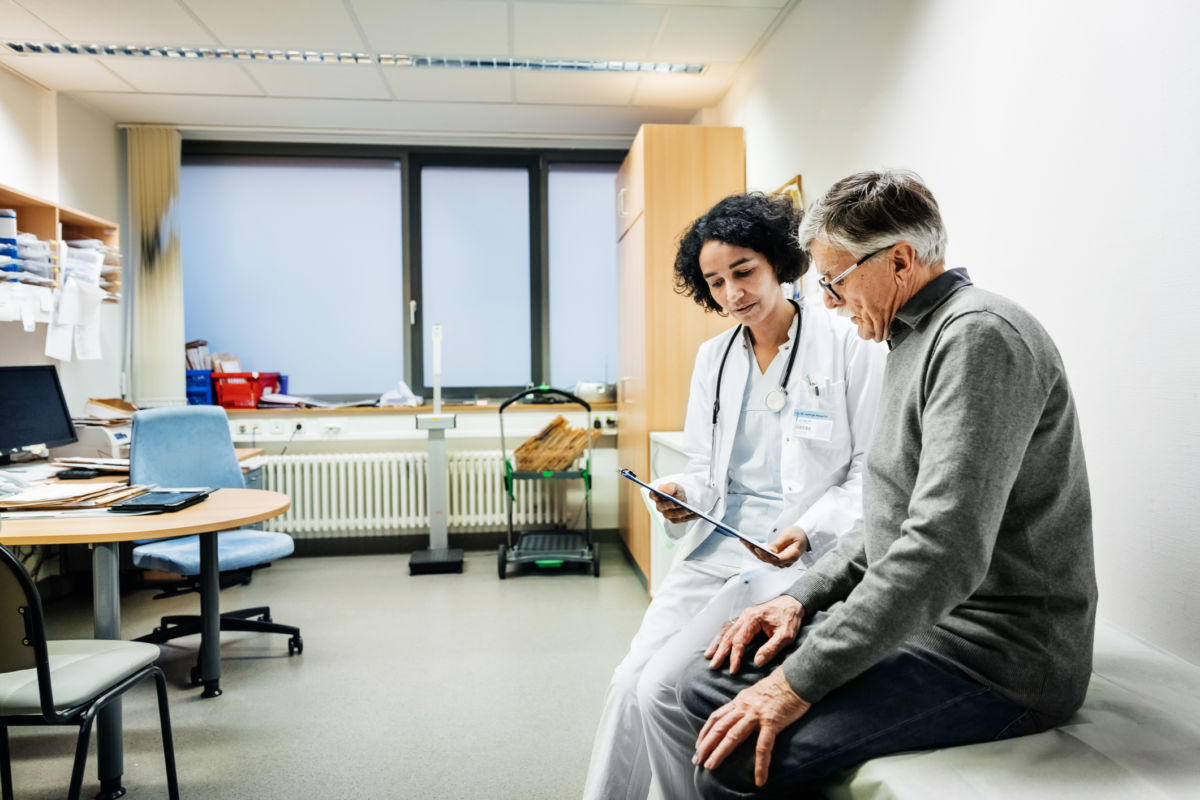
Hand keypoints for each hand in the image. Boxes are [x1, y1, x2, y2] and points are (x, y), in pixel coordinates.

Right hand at [652, 482, 697, 523]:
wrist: (683, 498)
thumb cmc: (676, 491)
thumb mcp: (674, 486)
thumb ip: (669, 487)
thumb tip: (663, 490)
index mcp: (657, 496)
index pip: (652, 495)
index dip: (655, 494)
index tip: (659, 492)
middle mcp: (660, 507)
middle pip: (663, 507)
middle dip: (670, 505)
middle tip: (678, 503)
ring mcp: (667, 514)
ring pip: (673, 515)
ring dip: (681, 512)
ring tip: (690, 510)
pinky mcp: (675, 520)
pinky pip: (682, 519)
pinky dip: (690, 517)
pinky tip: (696, 515)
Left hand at [693, 668, 811, 786]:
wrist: (796, 677)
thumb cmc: (780, 685)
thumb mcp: (755, 692)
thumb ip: (745, 703)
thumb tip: (738, 713)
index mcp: (740, 701)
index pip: (716, 717)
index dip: (705, 732)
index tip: (698, 745)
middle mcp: (744, 707)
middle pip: (719, 728)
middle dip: (706, 745)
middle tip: (697, 760)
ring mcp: (757, 715)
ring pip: (733, 736)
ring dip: (720, 752)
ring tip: (711, 766)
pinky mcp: (772, 722)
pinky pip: (763, 746)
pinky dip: (761, 765)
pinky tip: (760, 779)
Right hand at [705, 595, 803, 672]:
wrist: (793, 602)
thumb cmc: (790, 618)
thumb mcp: (786, 635)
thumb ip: (771, 648)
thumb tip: (757, 662)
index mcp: (753, 619)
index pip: (739, 641)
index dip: (735, 657)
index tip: (733, 670)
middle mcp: (745, 616)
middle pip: (728, 636)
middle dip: (720, 651)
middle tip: (713, 665)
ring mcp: (744, 616)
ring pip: (726, 630)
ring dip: (717, 643)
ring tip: (709, 655)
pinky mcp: (746, 618)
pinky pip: (730, 627)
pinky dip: (722, 636)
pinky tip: (718, 643)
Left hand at [743, 525, 808, 566]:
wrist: (803, 537)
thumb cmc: (798, 534)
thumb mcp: (789, 535)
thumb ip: (779, 544)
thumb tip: (769, 550)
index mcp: (792, 556)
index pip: (777, 560)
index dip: (766, 556)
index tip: (758, 548)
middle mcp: (785, 562)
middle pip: (768, 560)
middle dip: (755, 551)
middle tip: (745, 541)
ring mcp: (780, 562)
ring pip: (763, 558)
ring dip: (752, 549)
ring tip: (743, 540)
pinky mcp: (774, 558)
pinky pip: (763, 555)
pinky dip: (754, 549)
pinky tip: (746, 542)